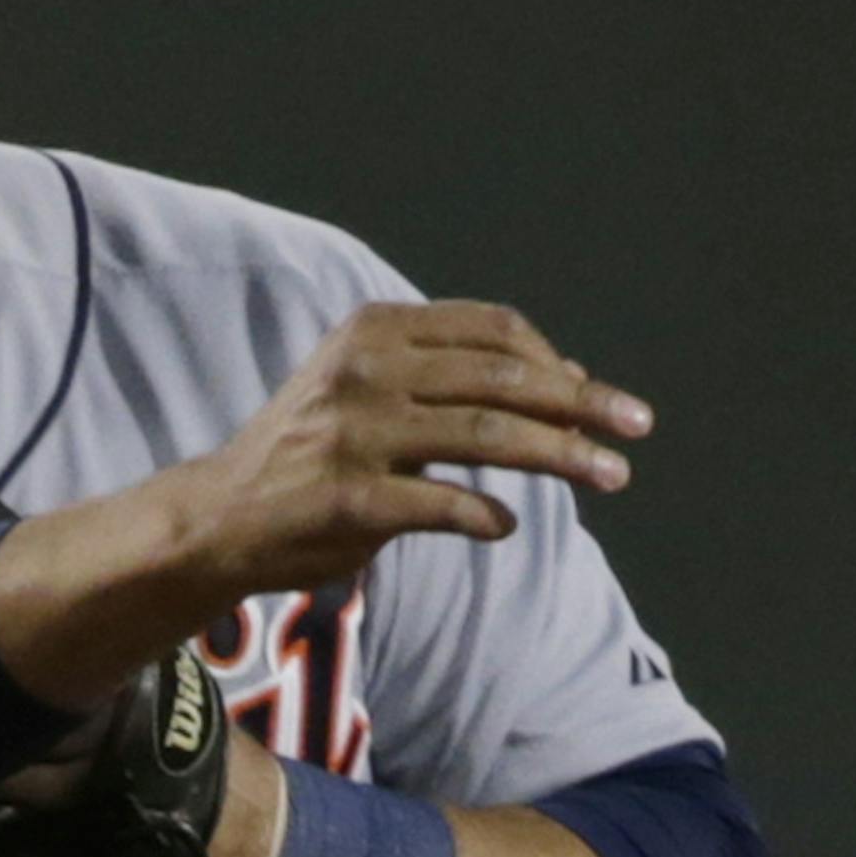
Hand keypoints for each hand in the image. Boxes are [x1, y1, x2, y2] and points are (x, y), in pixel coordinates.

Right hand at [171, 301, 653, 599]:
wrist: (220, 516)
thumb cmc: (310, 452)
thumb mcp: (368, 386)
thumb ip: (450, 380)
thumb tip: (569, 383)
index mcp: (374, 330)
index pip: (491, 330)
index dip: (553, 359)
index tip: (590, 395)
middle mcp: (366, 372)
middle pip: (502, 378)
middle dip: (581, 404)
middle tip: (635, 427)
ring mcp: (354, 435)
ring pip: (487, 435)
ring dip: (562, 457)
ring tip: (610, 474)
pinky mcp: (347, 501)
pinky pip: (442, 505)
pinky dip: (486, 515)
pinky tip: (507, 526)